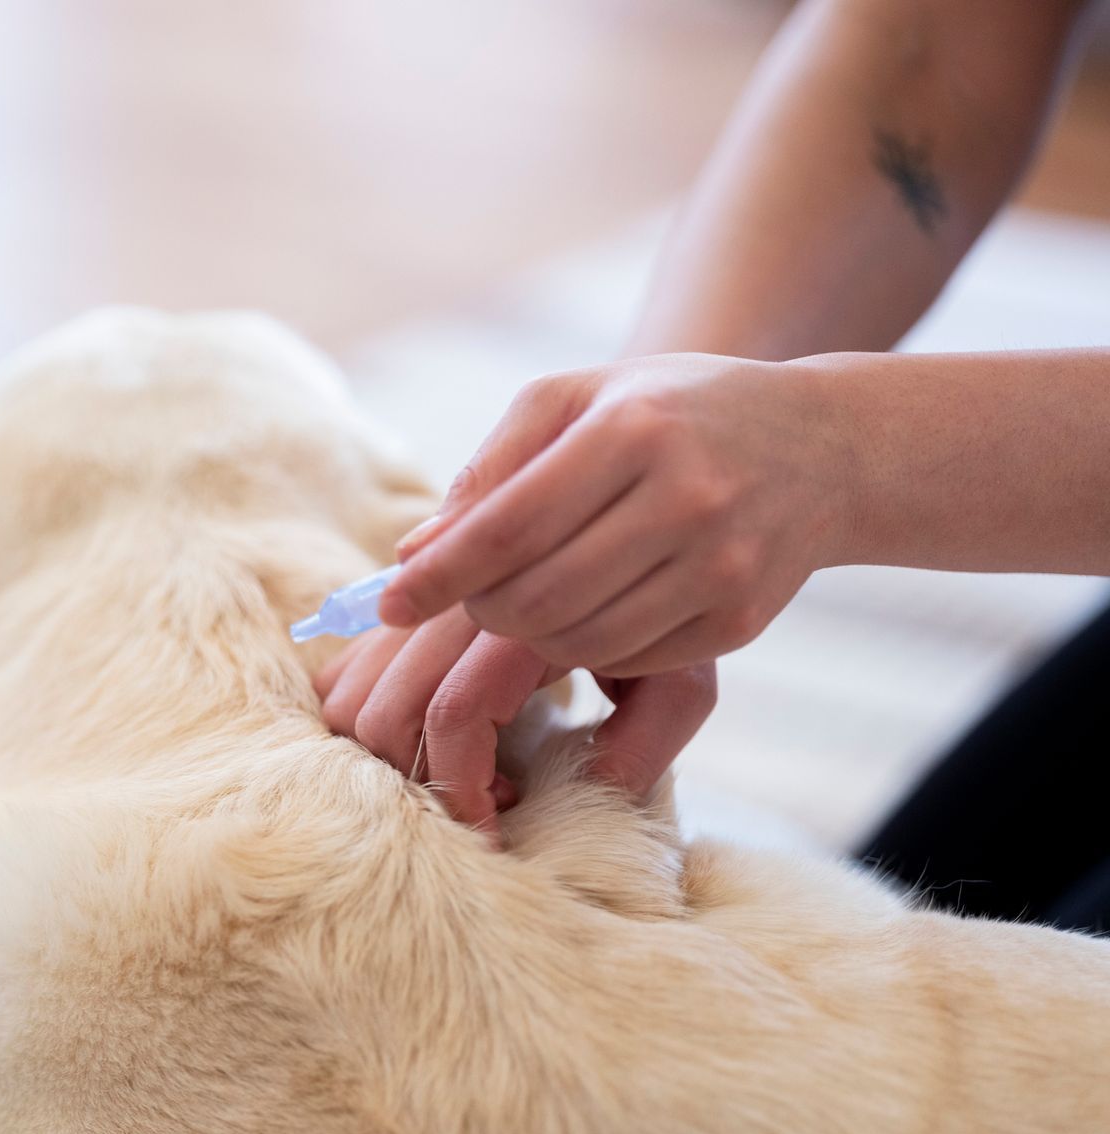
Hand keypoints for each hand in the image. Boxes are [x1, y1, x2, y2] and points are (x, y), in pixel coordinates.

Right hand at [314, 607, 714, 829]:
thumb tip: (579, 802)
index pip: (454, 712)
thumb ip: (644, 744)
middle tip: (483, 806)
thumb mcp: (680, 682)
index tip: (495, 837)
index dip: (463, 790)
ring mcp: (421, 607)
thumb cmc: (665, 625)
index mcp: (522, 619)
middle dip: (420, 783)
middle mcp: (457, 603)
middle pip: (383, 711)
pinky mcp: (400, 615)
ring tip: (461, 770)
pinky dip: (363, 720)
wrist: (640, 536)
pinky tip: (426, 737)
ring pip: (349, 696)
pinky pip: (340, 675)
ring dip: (389, 757)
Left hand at [378, 354, 852, 675]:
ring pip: (575, 640)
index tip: (388, 601)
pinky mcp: (740, 620)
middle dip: (479, 608)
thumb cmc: (668, 412)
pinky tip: (589, 608)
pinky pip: (627, 659)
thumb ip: (492, 469)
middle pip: (535, 596)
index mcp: (633, 430)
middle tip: (470, 595)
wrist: (820, 446)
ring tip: (526, 598)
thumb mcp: (577, 401)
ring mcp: (720, 565)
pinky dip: (586, 647)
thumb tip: (417, 553)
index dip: (439, 573)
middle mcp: (685, 498)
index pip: (507, 525)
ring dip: (526, 634)